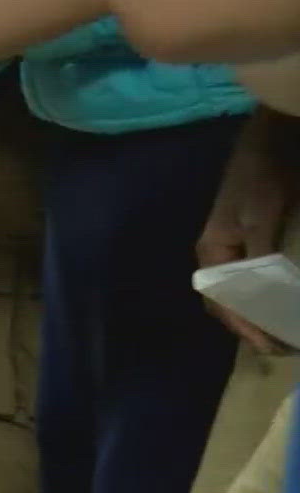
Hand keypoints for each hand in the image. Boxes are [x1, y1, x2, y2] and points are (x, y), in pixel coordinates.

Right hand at [195, 109, 299, 355]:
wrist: (266, 145)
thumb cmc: (258, 181)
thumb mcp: (259, 219)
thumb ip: (259, 257)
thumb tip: (266, 295)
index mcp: (211, 253)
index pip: (221, 303)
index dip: (244, 328)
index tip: (271, 346)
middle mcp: (215, 255)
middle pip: (226, 303)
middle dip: (250, 328)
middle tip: (281, 346)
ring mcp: (231, 248)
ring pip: (237, 294)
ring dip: (256, 315)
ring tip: (281, 332)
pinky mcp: (247, 242)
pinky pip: (248, 279)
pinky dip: (262, 297)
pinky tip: (279, 303)